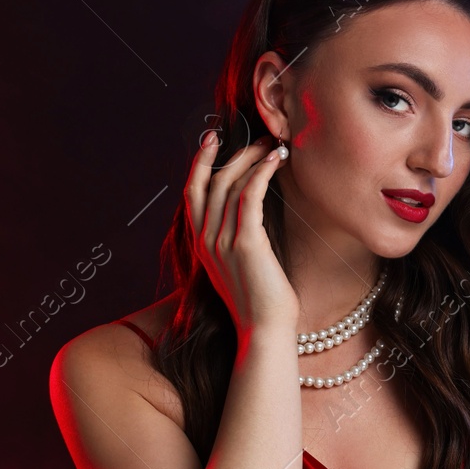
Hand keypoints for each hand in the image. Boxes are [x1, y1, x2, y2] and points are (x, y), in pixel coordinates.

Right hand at [184, 131, 297, 334]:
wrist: (263, 331)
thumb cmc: (260, 302)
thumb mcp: (239, 266)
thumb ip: (237, 239)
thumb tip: (252, 209)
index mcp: (201, 245)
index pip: (193, 193)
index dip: (200, 163)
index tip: (212, 139)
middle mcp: (206, 240)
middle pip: (214, 182)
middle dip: (235, 153)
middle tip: (259, 137)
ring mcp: (222, 241)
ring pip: (232, 184)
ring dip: (254, 158)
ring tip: (274, 146)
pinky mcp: (245, 243)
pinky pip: (250, 196)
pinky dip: (262, 173)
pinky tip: (277, 161)